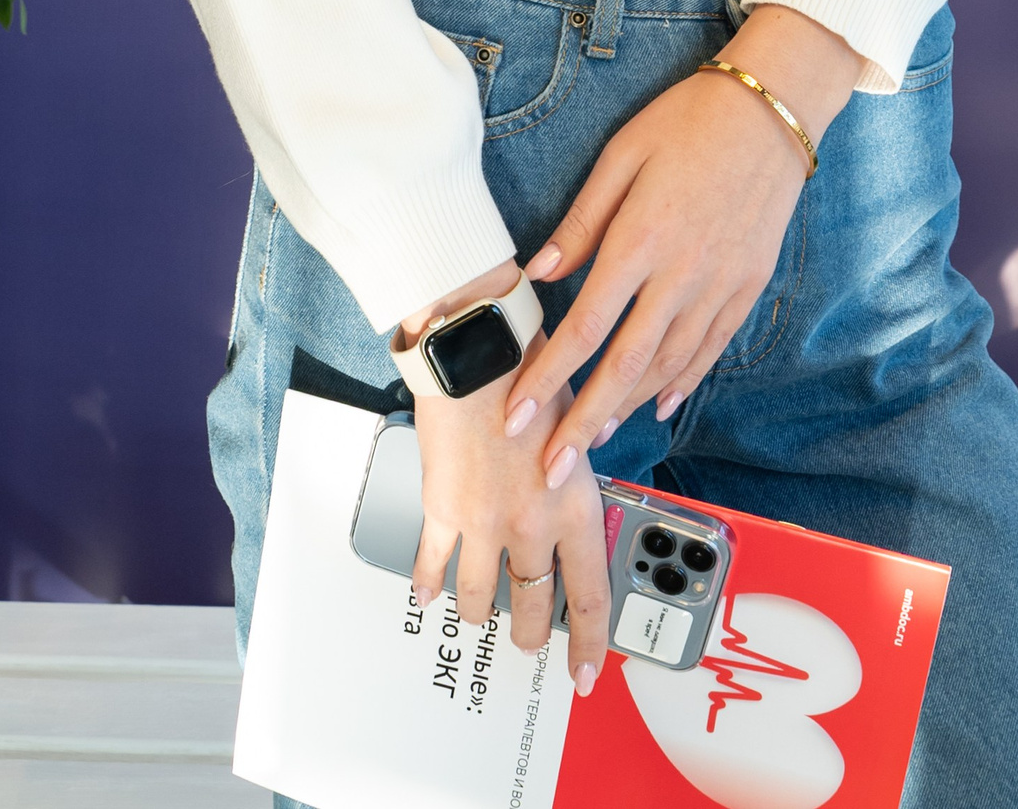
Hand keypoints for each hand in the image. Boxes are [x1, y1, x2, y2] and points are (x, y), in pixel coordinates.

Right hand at [407, 365, 612, 693]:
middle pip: (534, 606)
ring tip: (479, 614)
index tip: (587, 671)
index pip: (589, 596)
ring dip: (480, 611)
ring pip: (480, 597)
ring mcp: (484, 523)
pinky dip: (429, 582)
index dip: (590, 643)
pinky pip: (434, 563)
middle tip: (529, 640)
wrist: (477, 347)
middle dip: (531, 633)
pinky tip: (427, 594)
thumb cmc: (531, 367)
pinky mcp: (443, 510)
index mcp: (575, 505)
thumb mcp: (576, 424)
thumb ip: (575, 473)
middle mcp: (531, 524)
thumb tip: (574, 497)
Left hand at [500, 5, 861, 483]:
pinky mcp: (748, 286)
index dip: (547, 377)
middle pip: (625, 366)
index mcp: (642, 238)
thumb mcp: (622, 155)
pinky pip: (710, 349)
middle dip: (583, 423)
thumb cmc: (690, 120)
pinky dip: (681, 384)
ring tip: (593, 439)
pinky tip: (658, 406)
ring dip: (627, 410)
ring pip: (668, 367)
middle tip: (552, 467)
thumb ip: (581, 222)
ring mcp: (721, 285)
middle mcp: (683, 273)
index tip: (516, 415)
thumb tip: (539, 274)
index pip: (585, 326)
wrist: (774, 110)